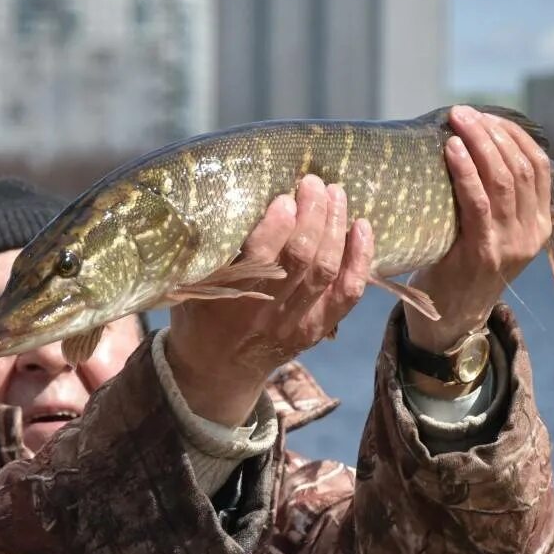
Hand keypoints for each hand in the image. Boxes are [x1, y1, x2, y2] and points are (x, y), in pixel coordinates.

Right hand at [166, 175, 373, 426]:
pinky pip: (348, 293)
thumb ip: (205, 253)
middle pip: (301, 258)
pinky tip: (362, 227)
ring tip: (335, 193)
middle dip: (312, 214)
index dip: (278, 225)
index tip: (284, 196)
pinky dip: (360, 259)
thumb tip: (227, 197)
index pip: (261, 258)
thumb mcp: (190, 288)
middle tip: (313, 183)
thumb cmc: (199, 316)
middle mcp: (267, 313)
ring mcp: (297, 323)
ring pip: (326, 269)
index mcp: (230, 302)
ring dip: (334, 226)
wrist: (219, 371)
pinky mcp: (318, 328)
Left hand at [404, 104, 553, 353]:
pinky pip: (478, 203)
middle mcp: (531, 233)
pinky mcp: (484, 253)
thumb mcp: (487, 233)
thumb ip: (493, 202)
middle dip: (492, 133)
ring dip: (479, 144)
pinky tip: (452, 150)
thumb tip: (476, 149)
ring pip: (503, 180)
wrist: (449, 321)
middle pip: (520, 167)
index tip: (486, 117)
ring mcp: (510, 244)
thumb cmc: (459, 268)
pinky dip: (465, 172)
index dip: (513, 136)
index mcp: (539, 224)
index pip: (537, 166)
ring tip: (457, 121)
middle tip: (463, 112)